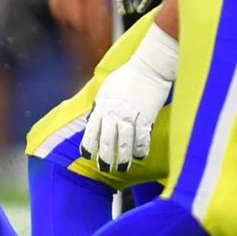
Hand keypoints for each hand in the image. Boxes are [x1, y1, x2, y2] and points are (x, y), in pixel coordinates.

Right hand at [49, 0, 110, 42]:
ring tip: (76, 34)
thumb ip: (101, 4)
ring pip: (65, 19)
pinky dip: (61, 19)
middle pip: (76, 22)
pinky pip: (56, 11)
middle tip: (86, 40)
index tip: (96, 40)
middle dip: (82, 33)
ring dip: (71, 28)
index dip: (94, 32)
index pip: (92, 19)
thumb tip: (100, 21)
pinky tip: (66, 22)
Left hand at [80, 24, 178, 171]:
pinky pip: (142, 138)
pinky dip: (140, 149)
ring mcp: (130, 116)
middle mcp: (114, 113)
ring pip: (124, 143)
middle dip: (105, 157)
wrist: (149, 67)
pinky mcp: (146, 117)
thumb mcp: (106, 89)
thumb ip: (99, 105)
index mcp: (102, 106)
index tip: (87, 156)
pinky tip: (140, 156)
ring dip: (122, 158)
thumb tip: (91, 119)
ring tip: (122, 168)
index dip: (88, 145)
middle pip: (106, 140)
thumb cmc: (127, 76)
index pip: (91, 130)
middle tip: (104, 168)